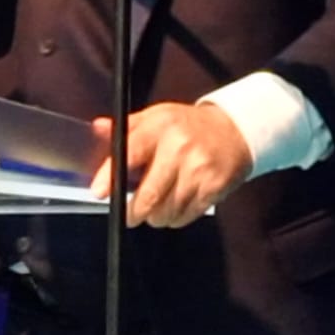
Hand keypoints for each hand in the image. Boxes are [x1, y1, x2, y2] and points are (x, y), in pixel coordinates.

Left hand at [90, 101, 252, 228]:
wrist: (235, 130)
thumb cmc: (189, 126)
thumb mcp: (158, 116)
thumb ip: (128, 126)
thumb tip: (99, 129)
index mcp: (161, 127)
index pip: (131, 152)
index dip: (111, 175)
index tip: (99, 191)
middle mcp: (180, 148)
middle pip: (149, 195)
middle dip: (134, 211)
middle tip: (129, 214)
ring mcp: (199, 170)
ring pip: (166, 211)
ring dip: (156, 216)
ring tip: (157, 206)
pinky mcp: (214, 188)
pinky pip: (185, 216)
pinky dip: (175, 218)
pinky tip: (175, 205)